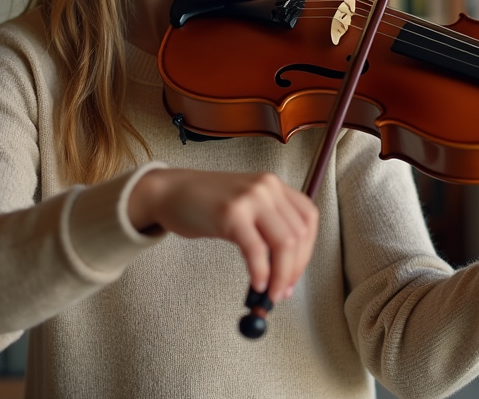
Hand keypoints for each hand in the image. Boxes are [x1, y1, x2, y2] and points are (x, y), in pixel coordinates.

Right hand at [127, 169, 317, 303]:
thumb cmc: (205, 204)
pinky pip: (256, 250)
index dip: (306, 253)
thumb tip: (284, 276)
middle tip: (281, 292)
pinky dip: (261, 272)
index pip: (309, 220)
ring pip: (283, 244)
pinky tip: (256, 284)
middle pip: (298, 235)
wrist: (170, 191)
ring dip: (280, 276)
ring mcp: (250, 198)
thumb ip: (266, 233)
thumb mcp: (245, 209)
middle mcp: (267, 187)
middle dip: (293, 270)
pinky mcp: (231, 213)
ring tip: (269, 293)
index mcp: (274, 185)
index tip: (294, 276)